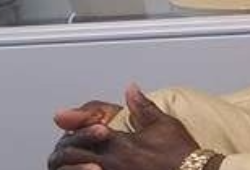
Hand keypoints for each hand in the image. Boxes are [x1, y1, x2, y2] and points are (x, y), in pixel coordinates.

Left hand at [49, 85, 204, 169]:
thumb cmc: (181, 153)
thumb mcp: (163, 123)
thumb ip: (142, 106)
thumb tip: (130, 89)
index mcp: (120, 144)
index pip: (84, 134)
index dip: (77, 130)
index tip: (71, 125)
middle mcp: (112, 163)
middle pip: (74, 155)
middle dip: (68, 149)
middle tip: (69, 145)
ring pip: (80, 169)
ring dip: (73, 165)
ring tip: (77, 161)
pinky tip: (91, 169)